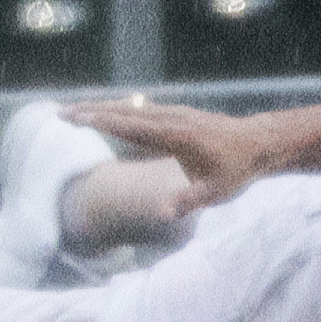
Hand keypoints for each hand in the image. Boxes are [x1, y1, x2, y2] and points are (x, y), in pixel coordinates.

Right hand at [68, 100, 279, 216]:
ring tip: (74, 111)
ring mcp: (175, 112)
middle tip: (59, 113)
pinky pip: (142, 109)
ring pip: (131, 107)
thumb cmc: (237, 171)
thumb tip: (161, 214)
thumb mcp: (215, 193)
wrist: (261, 143)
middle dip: (91, 111)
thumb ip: (186, 201)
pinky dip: (119, 109)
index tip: (74, 119)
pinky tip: (105, 113)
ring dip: (102, 108)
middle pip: (124, 112)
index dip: (101, 122)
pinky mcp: (177, 113)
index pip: (130, 127)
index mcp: (176, 136)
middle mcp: (172, 118)